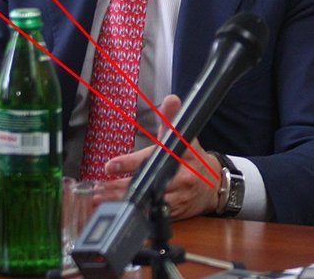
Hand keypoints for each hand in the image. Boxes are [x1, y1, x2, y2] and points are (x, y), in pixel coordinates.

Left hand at [94, 95, 222, 220]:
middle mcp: (180, 180)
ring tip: (100, 198)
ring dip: (122, 201)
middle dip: (119, 187)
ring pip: (147, 202)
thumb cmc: (195, 159)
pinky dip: (135, 212)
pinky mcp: (176, 213)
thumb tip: (171, 99)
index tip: (109, 165)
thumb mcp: (185, 137)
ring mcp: (178, 199)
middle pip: (145, 185)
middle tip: (98, 186)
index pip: (151, 159)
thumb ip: (172, 119)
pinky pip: (152, 215)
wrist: (215, 185)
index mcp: (181, 158)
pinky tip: (119, 210)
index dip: (129, 163)